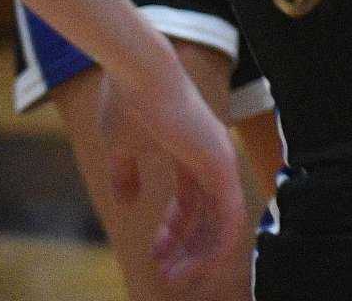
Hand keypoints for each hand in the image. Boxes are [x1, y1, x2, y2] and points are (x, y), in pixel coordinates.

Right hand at [95, 61, 244, 288]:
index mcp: (189, 153)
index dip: (172, 232)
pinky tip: (198, 263)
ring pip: (221, 221)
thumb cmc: (127, 104)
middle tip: (164, 272)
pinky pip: (231, 216)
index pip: (189, 202)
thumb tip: (127, 202)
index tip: (152, 255)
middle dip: (185, 247)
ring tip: (172, 275)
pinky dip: (218, 243)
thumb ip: (126, 173)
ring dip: (199, 252)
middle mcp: (210, 158)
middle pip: (206, 215)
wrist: (139, 76)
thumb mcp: (120, 147)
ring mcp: (220, 161)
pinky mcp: (223, 166)